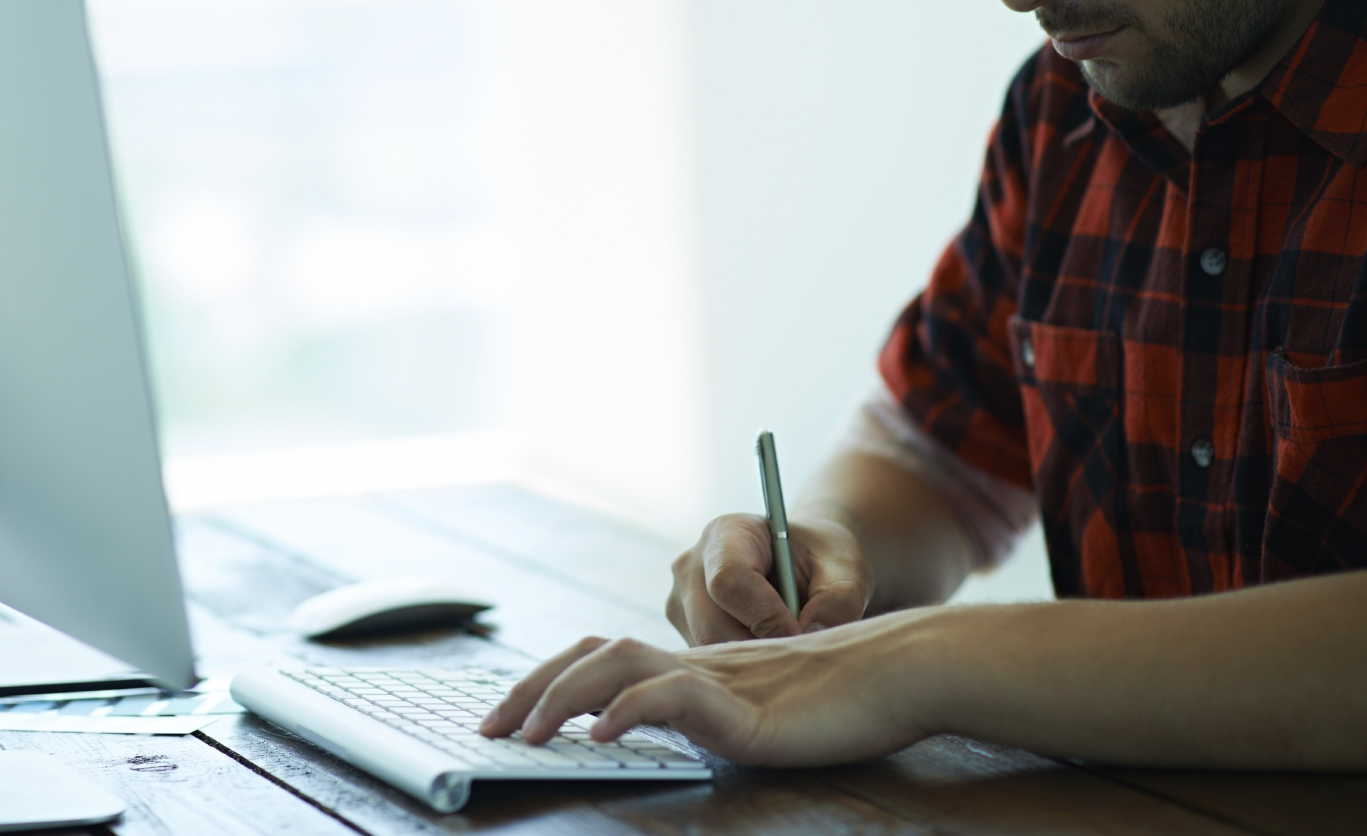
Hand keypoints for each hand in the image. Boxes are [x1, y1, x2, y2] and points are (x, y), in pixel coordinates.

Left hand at [478, 619, 931, 765]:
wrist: (901, 673)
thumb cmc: (840, 698)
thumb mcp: (758, 710)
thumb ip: (708, 716)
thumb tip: (654, 734)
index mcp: (691, 665)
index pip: (601, 656)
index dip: (548, 678)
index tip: (507, 716)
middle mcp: (693, 663)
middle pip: (592, 655)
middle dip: (532, 689)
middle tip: (489, 730)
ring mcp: (716, 681)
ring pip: (619, 665)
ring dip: (562, 695)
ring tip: (525, 734)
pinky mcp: (743, 710)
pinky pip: (674, 697)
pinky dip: (629, 711)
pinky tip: (601, 735)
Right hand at [665, 512, 871, 644]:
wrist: (804, 564)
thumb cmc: (823, 561)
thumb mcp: (846, 570)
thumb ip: (838, 601)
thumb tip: (809, 635)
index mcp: (726, 534)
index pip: (728, 581)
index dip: (766, 616)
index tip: (802, 632)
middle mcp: (691, 565)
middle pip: (711, 625)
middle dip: (760, 647)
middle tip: (799, 650)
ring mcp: (680, 600)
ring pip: (707, 650)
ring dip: (752, 660)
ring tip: (786, 645)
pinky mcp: (683, 629)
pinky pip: (708, 661)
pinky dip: (741, 666)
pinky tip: (768, 650)